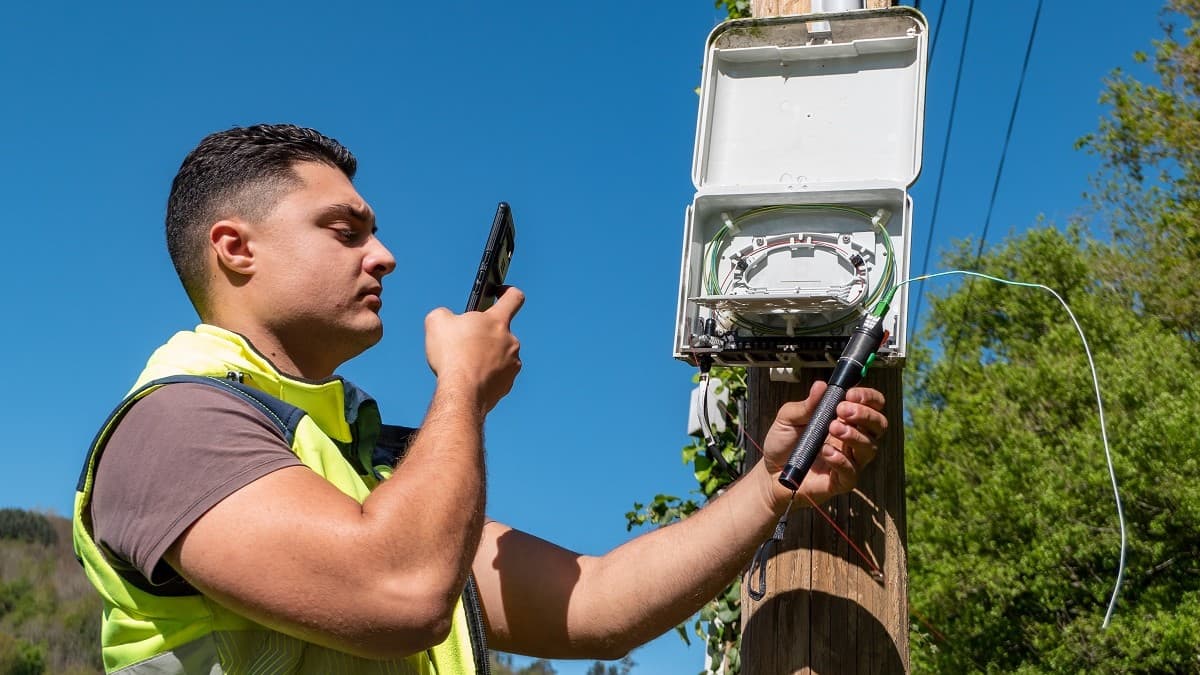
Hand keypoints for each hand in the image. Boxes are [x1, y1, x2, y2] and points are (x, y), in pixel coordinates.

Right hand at [425, 287, 523, 411]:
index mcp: (497, 322)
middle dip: (484, 334)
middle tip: (465, 343)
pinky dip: (486, 375)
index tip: (499, 293)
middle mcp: (511, 341)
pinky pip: (497, 375)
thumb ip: (445, 313)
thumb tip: (448, 318)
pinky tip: (470, 379)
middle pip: (499, 331)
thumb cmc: (452, 355)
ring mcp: (512, 364)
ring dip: (486, 356)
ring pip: (499, 355)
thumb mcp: (437, 321)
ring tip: (465, 364)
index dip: (507, 291)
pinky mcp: (508, 384)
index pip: (513, 297)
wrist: (462, 393)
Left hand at [761, 381, 886, 506]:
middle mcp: (853, 438)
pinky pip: (852, 472)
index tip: (850, 394)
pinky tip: (825, 451)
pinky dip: (841, 460)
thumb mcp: (788, 418)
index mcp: (844, 419)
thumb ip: (806, 404)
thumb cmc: (783, 443)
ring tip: (832, 428)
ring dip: (854, 435)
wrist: (769, 472)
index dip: (867, 397)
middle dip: (865, 414)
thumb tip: (821, 385)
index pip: (872, 405)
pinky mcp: (842, 481)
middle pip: (879, 425)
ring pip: (870, 448)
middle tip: (842, 410)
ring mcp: (850, 460)